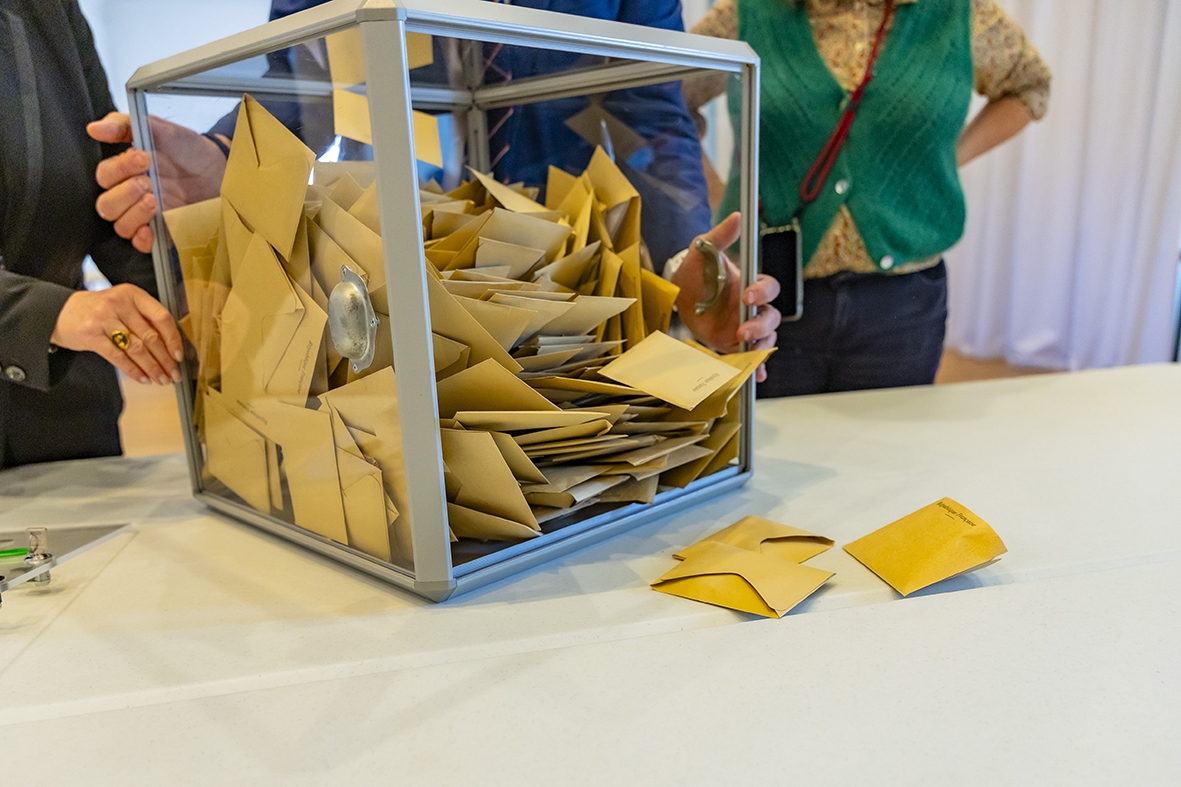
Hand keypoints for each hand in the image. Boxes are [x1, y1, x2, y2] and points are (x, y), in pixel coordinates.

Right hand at [51, 284, 183, 385]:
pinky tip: (143, 379)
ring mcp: (104, 319)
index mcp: (132, 294)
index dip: (174, 339)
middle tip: (174, 374)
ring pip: (137, 349)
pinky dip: (133, 371)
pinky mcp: (91, 336)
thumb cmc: (98, 311)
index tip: (179, 355)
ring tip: (161, 379)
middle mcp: (119, 304)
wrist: (59, 312)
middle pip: (150, 337)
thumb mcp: (122, 305)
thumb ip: (144, 319)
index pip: (162, 317)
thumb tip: (171, 346)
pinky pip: (118, 357)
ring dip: (152, 368)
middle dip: (165, 360)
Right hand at [88, 112, 227, 252]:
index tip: (144, 158)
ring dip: (134, 214)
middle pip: (106, 205)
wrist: (219, 169)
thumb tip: (94, 129)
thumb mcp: (161, 129)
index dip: (119, 169)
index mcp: (125, 171)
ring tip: (154, 200)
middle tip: (147, 182)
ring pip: (120, 226)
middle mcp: (131, 196)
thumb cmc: (188, 149)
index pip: (104, 176)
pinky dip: (142, 239)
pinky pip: (141, 244)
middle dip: (124, 194)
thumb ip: (126, 125)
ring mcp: (146, 215)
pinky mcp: (163, 231)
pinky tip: (151, 228)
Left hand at [672, 212, 780, 381]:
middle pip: (771, 317)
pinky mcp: (735, 344)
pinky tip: (757, 377)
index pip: (767, 288)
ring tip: (746, 352)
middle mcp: (753, 307)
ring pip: (766, 338)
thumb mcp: (704, 250)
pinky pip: (752, 358)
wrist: (681, 294)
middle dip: (761, 325)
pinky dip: (757, 369)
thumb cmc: (696, 269)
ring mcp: (746, 327)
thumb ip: (720, 236)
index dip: (761, 291)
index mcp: (750, 284)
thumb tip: (737, 216)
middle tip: (743, 331)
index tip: (747, 295)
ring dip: (760, 347)